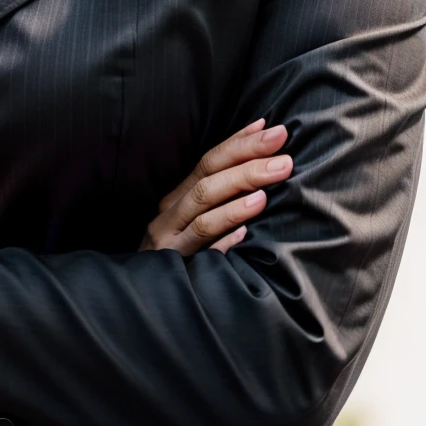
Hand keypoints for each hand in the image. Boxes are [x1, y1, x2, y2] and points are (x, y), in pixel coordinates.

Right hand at [140, 119, 291, 255]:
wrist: (142, 295)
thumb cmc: (179, 249)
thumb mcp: (191, 217)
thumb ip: (218, 193)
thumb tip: (264, 158)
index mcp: (177, 197)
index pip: (209, 162)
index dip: (239, 144)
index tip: (271, 130)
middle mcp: (169, 214)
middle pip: (207, 183)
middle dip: (246, 166)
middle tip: (283, 159)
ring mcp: (169, 242)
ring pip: (202, 216)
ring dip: (236, 203)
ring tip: (266, 194)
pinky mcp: (175, 269)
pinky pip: (202, 254)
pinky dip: (222, 242)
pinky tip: (244, 235)